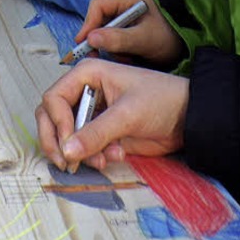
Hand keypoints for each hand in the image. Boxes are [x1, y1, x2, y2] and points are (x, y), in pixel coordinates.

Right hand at [36, 59, 189, 171]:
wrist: (188, 118)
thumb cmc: (160, 100)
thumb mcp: (127, 114)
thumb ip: (96, 133)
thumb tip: (67, 152)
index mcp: (86, 75)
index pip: (53, 98)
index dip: (56, 122)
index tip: (69, 144)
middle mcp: (84, 92)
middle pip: (51, 118)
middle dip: (58, 142)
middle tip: (67, 164)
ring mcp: (92, 114)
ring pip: (66, 137)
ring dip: (80, 153)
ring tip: (103, 160)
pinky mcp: (101, 133)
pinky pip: (84, 148)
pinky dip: (93, 156)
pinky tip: (116, 155)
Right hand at [72, 0, 182, 66]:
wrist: (189, 45)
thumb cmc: (170, 36)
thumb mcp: (144, 39)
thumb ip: (118, 39)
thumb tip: (91, 39)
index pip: (98, 6)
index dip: (88, 24)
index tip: (84, 43)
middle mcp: (124, 5)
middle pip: (99, 20)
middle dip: (100, 39)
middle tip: (97, 55)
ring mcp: (126, 17)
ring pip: (106, 32)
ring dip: (112, 47)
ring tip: (126, 57)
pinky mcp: (128, 29)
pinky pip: (114, 39)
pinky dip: (118, 50)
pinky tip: (130, 57)